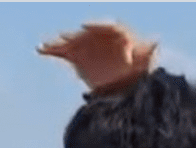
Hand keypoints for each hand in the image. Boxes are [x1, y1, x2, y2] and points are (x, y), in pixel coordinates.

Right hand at [37, 22, 156, 93]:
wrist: (126, 76)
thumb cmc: (137, 64)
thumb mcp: (146, 58)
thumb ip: (150, 51)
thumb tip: (156, 43)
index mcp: (114, 32)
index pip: (104, 25)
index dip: (93, 24)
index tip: (83, 26)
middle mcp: (97, 36)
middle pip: (84, 34)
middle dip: (74, 35)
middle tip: (65, 36)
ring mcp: (85, 45)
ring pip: (69, 41)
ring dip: (58, 42)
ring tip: (46, 44)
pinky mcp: (75, 56)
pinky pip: (60, 51)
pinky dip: (50, 50)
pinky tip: (39, 49)